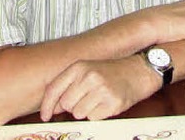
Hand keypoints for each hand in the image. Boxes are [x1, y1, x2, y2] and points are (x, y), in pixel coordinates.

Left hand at [40, 55, 154, 121]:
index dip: (46, 106)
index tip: (46, 116)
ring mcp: (101, 89)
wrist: (138, 70)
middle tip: (86, 98)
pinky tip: (106, 103)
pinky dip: (98, 114)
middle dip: (72, 106)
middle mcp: (89, 76)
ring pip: (78, 114)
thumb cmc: (111, 71)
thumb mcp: (88, 69)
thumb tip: (53, 107)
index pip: (54, 89)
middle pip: (66, 105)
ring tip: (98, 99)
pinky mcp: (112, 103)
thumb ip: (69, 84)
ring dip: (86, 111)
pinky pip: (93, 118)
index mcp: (79, 66)